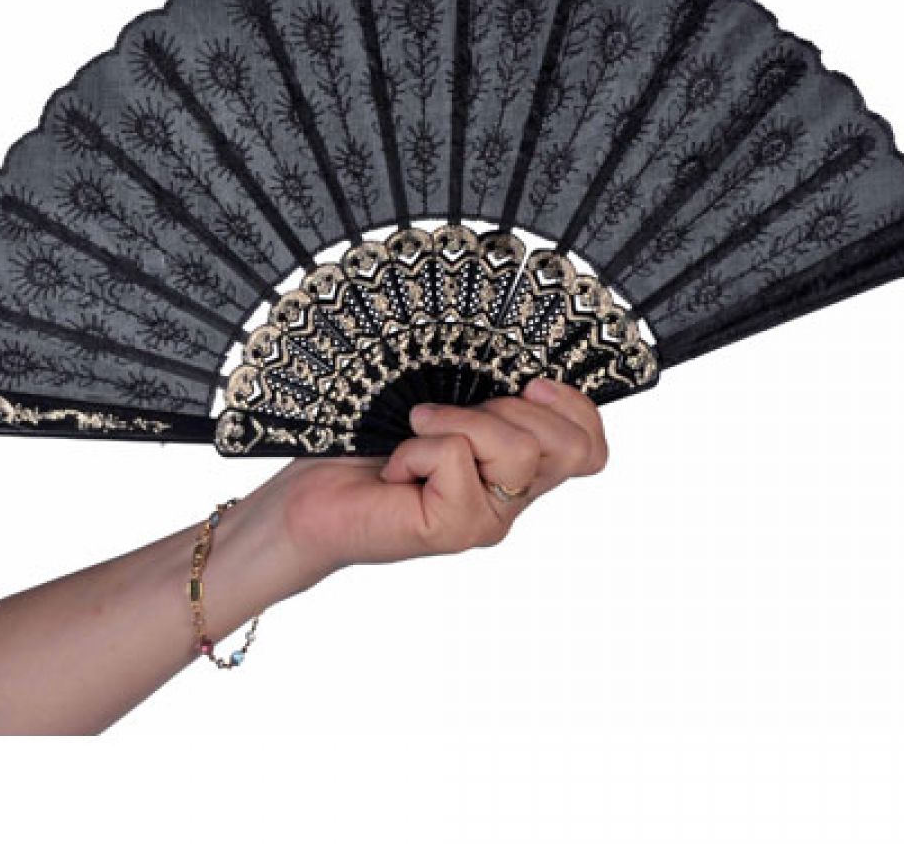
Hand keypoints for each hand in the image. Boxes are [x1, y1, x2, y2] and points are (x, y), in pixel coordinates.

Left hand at [269, 377, 608, 576]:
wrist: (312, 500)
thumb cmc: (369, 448)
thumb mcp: (445, 409)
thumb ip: (491, 402)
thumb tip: (526, 374)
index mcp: (517, 468)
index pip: (591, 450)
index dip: (579, 410)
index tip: (531, 382)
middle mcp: (511, 499)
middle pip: (568, 447)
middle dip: (513, 408)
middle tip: (452, 416)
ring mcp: (487, 519)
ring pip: (517, 448)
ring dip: (457, 422)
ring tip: (415, 433)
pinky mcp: (454, 529)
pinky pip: (458, 457)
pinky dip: (418, 446)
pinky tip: (395, 467)